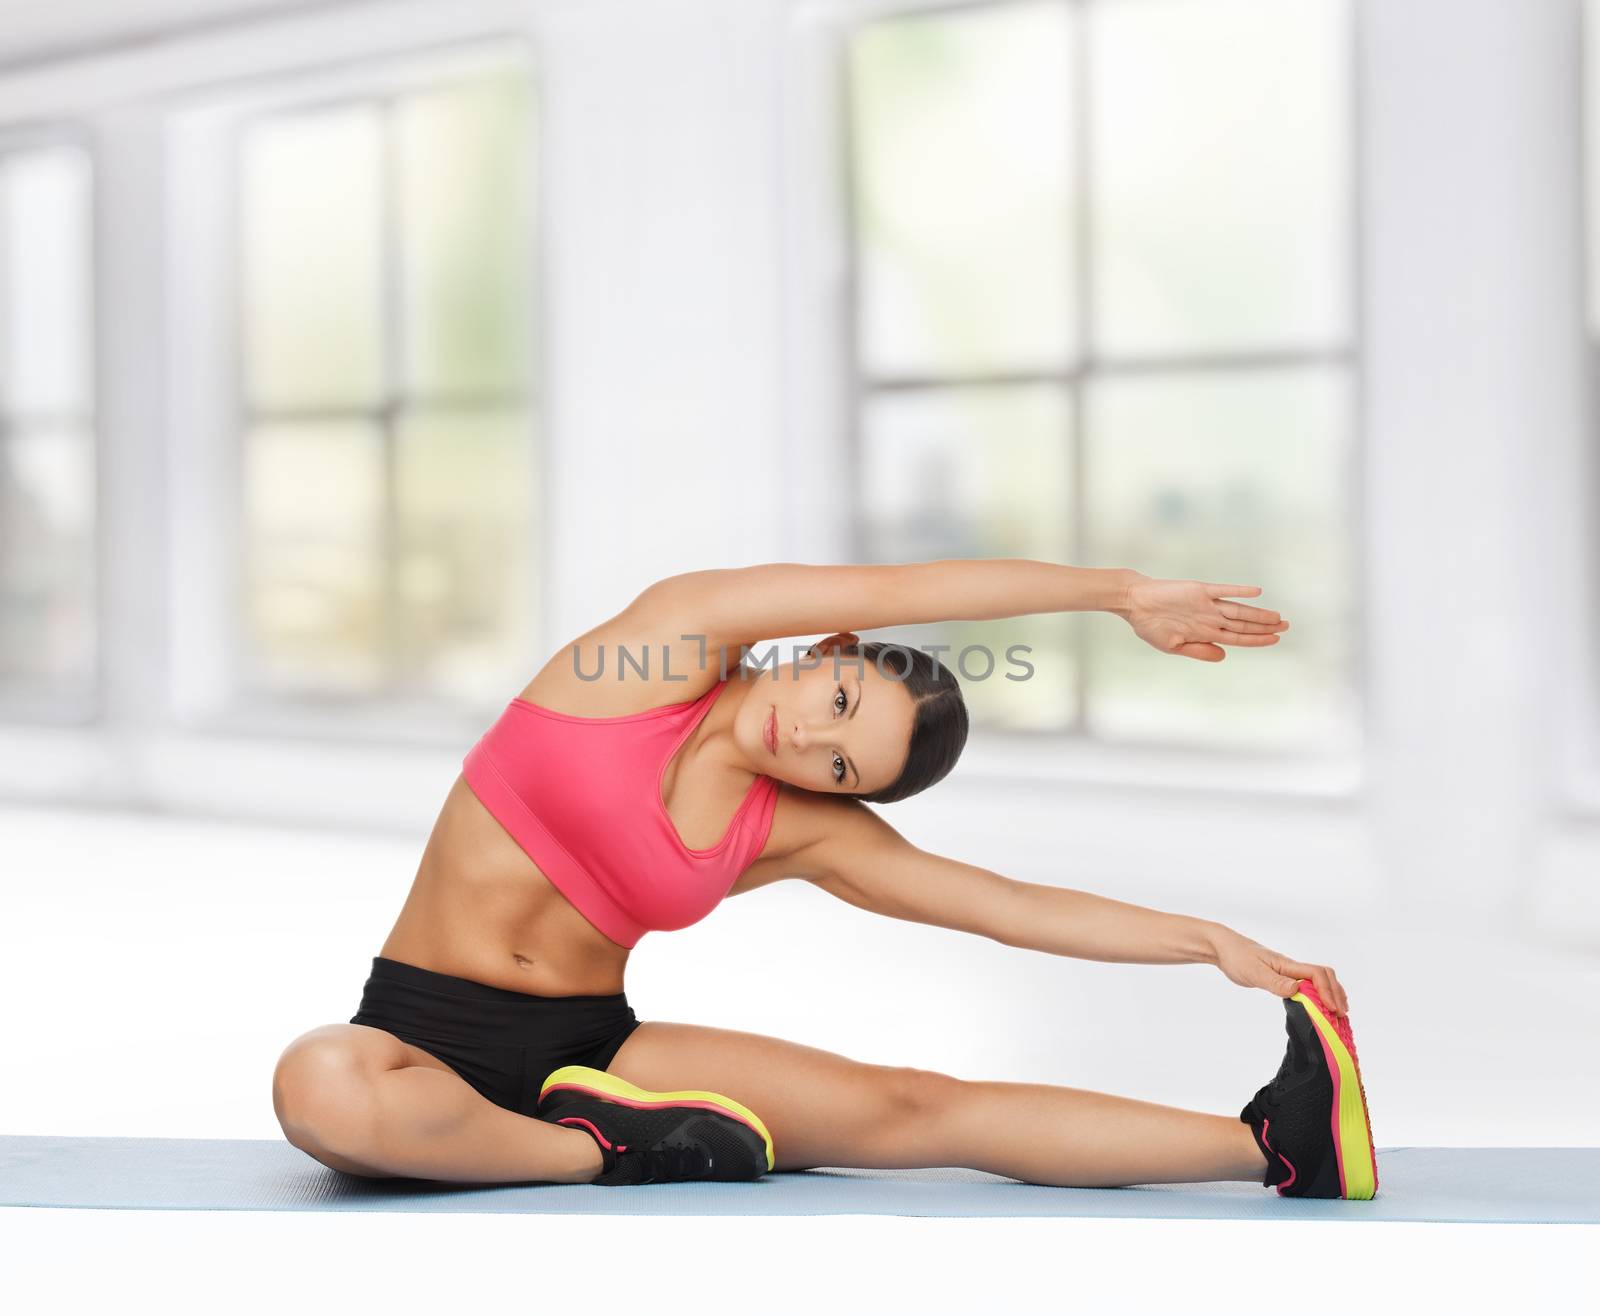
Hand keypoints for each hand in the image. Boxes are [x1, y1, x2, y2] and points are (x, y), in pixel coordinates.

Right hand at [1119, 572, 1288, 661]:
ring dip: (1259, 614)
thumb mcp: (1173, 646)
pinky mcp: (1200, 590)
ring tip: (1278, 617)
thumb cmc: (1150, 626)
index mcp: (1205, 633)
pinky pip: (1223, 590)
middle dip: (1266, 627)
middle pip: (1244, 624)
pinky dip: (1239, 591)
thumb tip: (1224, 656)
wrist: (1135, 603)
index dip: (1258, 640)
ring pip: (1239, 610)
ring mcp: (1207, 604)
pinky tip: (1256, 592)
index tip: (1275, 639)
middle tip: (1287, 626)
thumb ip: (1199, 651)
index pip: (1238, 638)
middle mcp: (1211, 618)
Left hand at [1208, 926, 1349, 1015]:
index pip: (1317, 974)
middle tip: (1343, 1015)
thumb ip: (1275, 982)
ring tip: (1339, 1011)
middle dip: (1336, 994)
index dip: (1328, 991)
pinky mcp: (1281, 977)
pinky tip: (1317, 1005)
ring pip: (1317, 980)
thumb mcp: (1254, 972)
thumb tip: (1297, 989)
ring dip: (1331, 993)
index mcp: (1288, 965)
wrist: (1222, 947)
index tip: (1333, 1009)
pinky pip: (1306, 984)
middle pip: (1324, 976)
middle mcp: (1291, 967)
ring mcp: (1287, 971)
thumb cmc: (1237, 957)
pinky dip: (1318, 994)